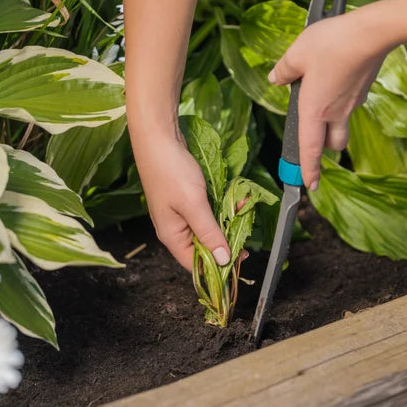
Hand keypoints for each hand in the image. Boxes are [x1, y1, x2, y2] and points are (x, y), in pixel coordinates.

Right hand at [131, 130, 230, 270]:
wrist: (159, 138)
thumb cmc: (170, 170)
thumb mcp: (194, 204)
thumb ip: (209, 233)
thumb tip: (222, 259)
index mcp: (172, 236)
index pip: (196, 265)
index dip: (218, 268)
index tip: (240, 263)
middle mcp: (176, 229)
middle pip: (204, 248)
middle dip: (227, 242)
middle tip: (246, 237)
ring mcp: (182, 215)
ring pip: (210, 229)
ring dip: (228, 223)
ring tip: (243, 212)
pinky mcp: (188, 201)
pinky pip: (210, 213)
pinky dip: (223, 209)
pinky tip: (237, 201)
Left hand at [268, 11, 389, 189]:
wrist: (371, 33)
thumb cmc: (331, 44)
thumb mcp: (296, 54)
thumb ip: (284, 70)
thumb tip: (275, 78)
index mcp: (314, 110)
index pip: (310, 149)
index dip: (309, 169)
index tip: (309, 184)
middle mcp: (335, 113)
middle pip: (333, 144)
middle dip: (324, 148)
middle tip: (316, 138)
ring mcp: (353, 103)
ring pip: (343, 124)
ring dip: (334, 123)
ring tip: (323, 97)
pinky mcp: (364, 89)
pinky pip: (350, 103)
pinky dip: (342, 98)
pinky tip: (337, 75)